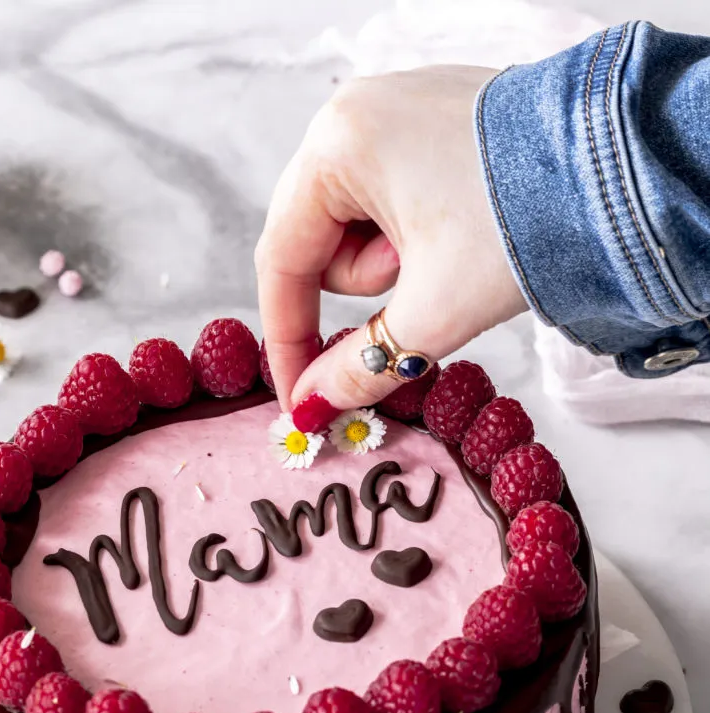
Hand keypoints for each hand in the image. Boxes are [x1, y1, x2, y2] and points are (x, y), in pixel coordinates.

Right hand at [255, 65, 526, 426]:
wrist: (625, 172)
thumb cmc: (523, 225)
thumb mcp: (431, 312)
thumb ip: (359, 366)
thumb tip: (313, 408)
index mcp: (336, 145)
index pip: (282, 260)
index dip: (286, 340)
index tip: (298, 396)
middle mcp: (355, 113)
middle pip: (319, 240)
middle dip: (368, 285)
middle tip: (423, 291)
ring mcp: (395, 109)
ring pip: (357, 223)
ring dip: (397, 260)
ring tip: (454, 252)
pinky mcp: (433, 120)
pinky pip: (394, 196)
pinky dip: (418, 233)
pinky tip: (464, 230)